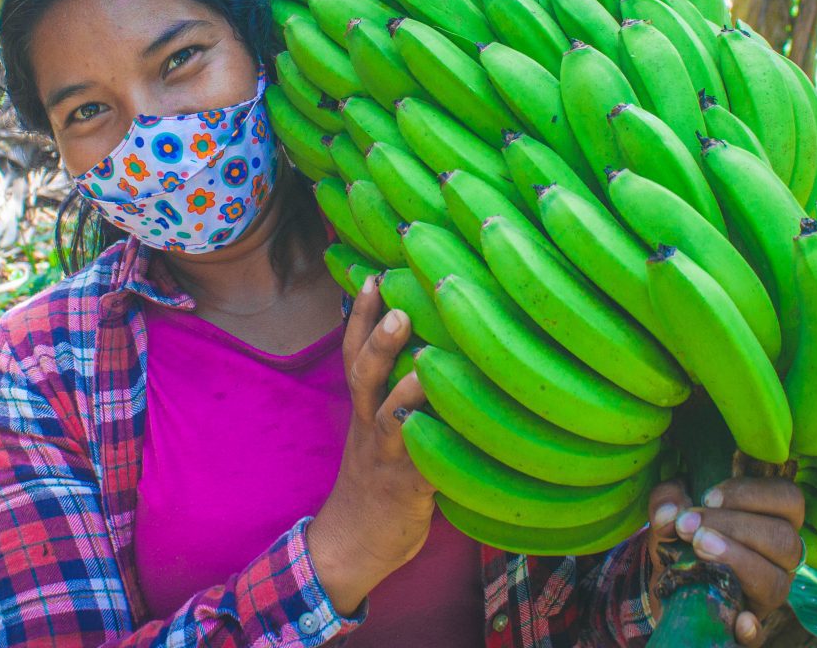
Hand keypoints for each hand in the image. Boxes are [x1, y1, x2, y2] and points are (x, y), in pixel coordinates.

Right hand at [307, 276, 433, 615]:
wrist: (354, 544)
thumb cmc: (380, 478)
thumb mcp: (382, 429)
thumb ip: (402, 393)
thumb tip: (439, 345)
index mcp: (364, 408)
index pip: (355, 351)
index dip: (360, 314)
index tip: (372, 272)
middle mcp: (369, 424)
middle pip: (363, 373)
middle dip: (377, 337)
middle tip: (396, 302)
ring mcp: (386, 455)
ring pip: (391, 415)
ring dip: (408, 386)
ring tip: (428, 361)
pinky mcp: (407, 488)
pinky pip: (424, 463)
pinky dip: (440, 446)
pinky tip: (463, 430)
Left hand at [645, 477, 805, 646]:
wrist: (668, 578)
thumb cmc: (684, 532)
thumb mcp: (674, 507)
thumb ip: (668, 499)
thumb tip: (670, 514)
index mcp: (774, 517)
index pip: (788, 498)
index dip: (752, 495)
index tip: (708, 497)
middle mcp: (781, 556)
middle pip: (783, 539)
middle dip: (734, 527)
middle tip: (691, 527)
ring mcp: (769, 592)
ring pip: (775, 581)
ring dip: (737, 562)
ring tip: (698, 548)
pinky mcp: (749, 626)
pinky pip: (759, 634)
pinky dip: (750, 629)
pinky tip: (737, 619)